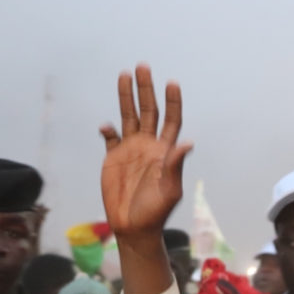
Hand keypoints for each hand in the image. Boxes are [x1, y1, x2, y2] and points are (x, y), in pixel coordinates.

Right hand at [100, 64, 192, 240]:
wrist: (134, 227)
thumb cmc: (156, 211)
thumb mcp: (169, 190)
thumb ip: (174, 165)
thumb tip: (187, 143)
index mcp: (165, 151)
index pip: (171, 120)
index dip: (172, 102)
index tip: (172, 83)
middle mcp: (148, 146)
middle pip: (148, 111)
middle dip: (146, 89)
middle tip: (143, 66)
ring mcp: (130, 150)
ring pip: (128, 117)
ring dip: (126, 97)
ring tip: (124, 75)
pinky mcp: (113, 158)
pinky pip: (110, 137)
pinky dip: (107, 129)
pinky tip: (106, 126)